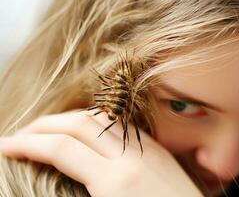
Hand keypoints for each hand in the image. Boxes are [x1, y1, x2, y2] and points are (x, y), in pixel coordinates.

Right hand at [0, 110, 202, 196]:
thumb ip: (81, 194)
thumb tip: (60, 178)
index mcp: (117, 183)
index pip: (62, 149)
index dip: (27, 145)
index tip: (6, 146)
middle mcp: (132, 158)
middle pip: (79, 124)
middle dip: (44, 125)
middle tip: (21, 134)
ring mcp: (147, 151)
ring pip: (100, 118)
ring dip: (69, 119)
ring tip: (49, 129)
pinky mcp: (156, 151)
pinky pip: (120, 126)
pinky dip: (95, 123)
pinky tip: (85, 133)